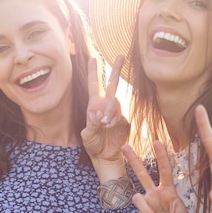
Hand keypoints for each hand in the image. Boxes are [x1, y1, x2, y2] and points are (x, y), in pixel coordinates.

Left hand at [81, 56, 129, 172]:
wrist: (105, 157)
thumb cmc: (93, 145)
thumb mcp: (86, 135)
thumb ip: (91, 124)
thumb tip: (98, 114)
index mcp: (93, 106)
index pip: (94, 85)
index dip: (94, 72)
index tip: (93, 58)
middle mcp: (106, 106)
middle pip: (112, 84)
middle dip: (116, 69)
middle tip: (121, 56)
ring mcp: (116, 113)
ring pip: (115, 102)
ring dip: (109, 111)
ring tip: (103, 124)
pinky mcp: (124, 122)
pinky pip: (120, 116)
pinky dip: (114, 120)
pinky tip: (109, 127)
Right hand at [121, 141, 193, 212]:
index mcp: (168, 190)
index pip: (164, 170)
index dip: (161, 156)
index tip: (157, 142)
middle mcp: (155, 193)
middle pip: (142, 173)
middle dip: (133, 160)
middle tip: (124, 146)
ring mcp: (147, 203)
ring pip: (137, 198)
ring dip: (145, 210)